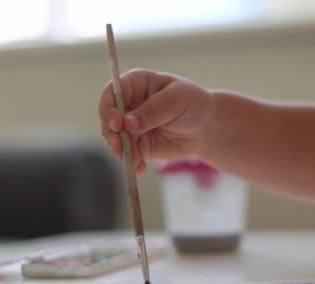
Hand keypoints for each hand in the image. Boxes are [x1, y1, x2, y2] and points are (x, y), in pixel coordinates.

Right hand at [99, 69, 214, 173]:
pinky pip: (130, 154)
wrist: (206, 126)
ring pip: (116, 139)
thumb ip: (152, 111)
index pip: (112, 93)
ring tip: (132, 160)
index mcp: (136, 84)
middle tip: (119, 147)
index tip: (116, 123)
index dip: (109, 108)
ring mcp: (131, 126)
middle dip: (112, 134)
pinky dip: (132, 161)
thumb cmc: (192, 103)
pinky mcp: (139, 144)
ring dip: (121, 151)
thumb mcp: (176, 100)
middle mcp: (129, 104)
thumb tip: (128, 123)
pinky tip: (139, 167)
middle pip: (109, 118)